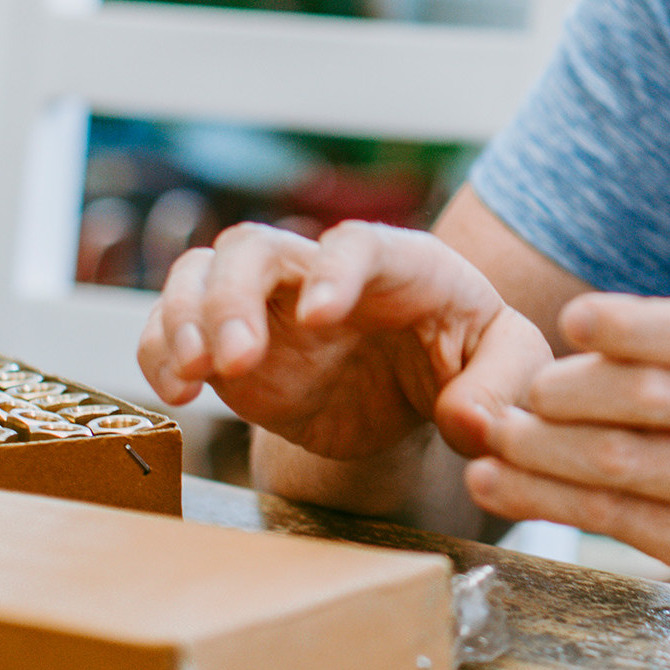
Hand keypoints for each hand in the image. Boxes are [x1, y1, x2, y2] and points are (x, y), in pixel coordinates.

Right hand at [137, 219, 552, 462]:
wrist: (421, 383)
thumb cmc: (470, 355)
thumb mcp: (510, 361)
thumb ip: (502, 385)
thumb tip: (469, 424)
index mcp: (397, 263)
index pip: (357, 245)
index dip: (334, 269)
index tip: (319, 315)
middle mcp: (319, 270)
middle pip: (255, 245)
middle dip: (234, 296)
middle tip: (236, 360)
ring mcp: (268, 304)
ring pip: (202, 272)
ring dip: (185, 317)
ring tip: (192, 377)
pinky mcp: (231, 346)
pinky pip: (174, 325)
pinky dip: (159, 350)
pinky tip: (173, 394)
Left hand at [465, 284, 669, 629]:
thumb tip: (578, 331)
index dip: (635, 327)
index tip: (572, 321)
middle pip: (655, 400)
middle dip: (569, 393)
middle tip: (513, 391)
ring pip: (629, 464)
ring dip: (543, 451)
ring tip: (489, 435)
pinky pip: (622, 522)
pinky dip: (551, 500)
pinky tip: (502, 485)